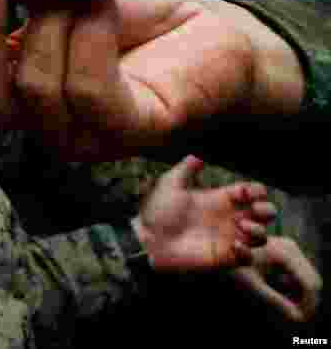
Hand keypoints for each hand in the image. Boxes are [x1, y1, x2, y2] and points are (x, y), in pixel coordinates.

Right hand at [0, 0, 305, 161]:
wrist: (209, 27)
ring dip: (52, 22)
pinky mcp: (129, 131)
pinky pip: (89, 91)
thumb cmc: (131, 10)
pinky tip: (102, 5)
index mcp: (8, 82)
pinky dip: (90, 39)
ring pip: (34, 87)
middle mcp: (35, 117)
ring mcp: (80, 133)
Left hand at [133, 155, 273, 271]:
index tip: (248, 192)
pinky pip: (247, 258)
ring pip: (261, 236)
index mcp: (219, 199)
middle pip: (264, 214)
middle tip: (255, 211)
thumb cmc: (156, 210)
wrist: (147, 236)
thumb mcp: (171, 184)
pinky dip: (247, 253)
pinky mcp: (223, 258)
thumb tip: (198, 156)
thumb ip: (186, 169)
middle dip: (267, 211)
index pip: (250, 193)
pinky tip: (234, 246)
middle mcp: (228, 218)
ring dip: (258, 231)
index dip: (256, 191)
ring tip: (242, 227)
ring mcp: (227, 238)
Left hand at [230, 235, 321, 322]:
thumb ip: (275, 301)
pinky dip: (296, 287)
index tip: (299, 320)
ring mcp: (291, 248)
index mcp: (285, 253)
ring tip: (286, 307)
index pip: (310, 284)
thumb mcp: (251, 285)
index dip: (308, 305)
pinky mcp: (287, 251)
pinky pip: (301, 274)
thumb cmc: (232, 266)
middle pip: (314, 281)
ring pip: (309, 278)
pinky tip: (281, 292)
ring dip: (302, 295)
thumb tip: (297, 318)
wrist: (219, 246)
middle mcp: (292, 247)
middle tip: (295, 317)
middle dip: (308, 301)